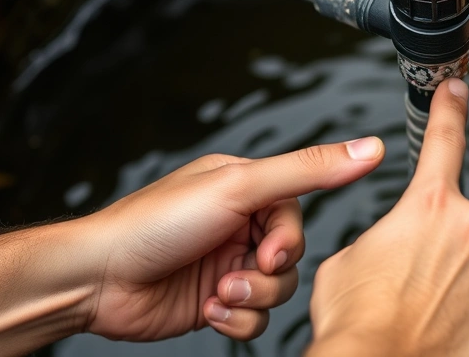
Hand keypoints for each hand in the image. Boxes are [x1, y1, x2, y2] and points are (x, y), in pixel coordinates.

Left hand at [84, 140, 384, 341]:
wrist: (98, 280)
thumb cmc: (155, 223)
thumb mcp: (241, 186)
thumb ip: (310, 169)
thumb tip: (370, 147)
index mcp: (245, 188)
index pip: (296, 213)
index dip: (288, 239)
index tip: (267, 251)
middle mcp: (238, 225)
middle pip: (292, 256)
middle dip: (267, 273)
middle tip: (237, 275)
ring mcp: (227, 265)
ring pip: (278, 290)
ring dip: (252, 299)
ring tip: (219, 295)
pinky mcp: (217, 303)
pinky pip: (255, 320)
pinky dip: (236, 321)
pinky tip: (208, 309)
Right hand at [306, 80, 468, 356]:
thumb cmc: (358, 325)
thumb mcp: (347, 261)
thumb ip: (383, 237)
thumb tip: (393, 247)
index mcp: (429, 207)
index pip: (443, 143)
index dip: (450, 110)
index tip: (458, 89)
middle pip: (459, 227)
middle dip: (439, 250)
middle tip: (411, 284)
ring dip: (459, 284)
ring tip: (426, 313)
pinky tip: (451, 331)